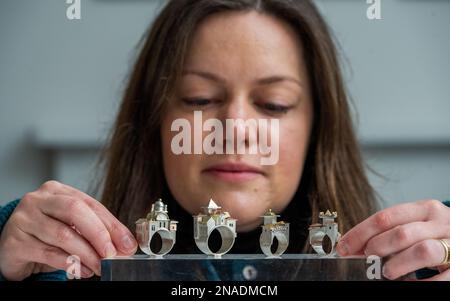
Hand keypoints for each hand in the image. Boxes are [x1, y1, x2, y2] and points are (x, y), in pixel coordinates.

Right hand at [0, 181, 137, 280]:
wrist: (13, 249)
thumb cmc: (46, 235)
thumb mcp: (74, 228)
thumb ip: (99, 232)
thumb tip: (127, 245)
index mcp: (58, 191)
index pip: (91, 204)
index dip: (112, 225)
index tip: (127, 243)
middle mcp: (39, 200)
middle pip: (75, 211)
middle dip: (99, 234)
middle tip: (112, 254)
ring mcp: (24, 218)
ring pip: (63, 234)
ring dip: (86, 254)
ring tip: (99, 267)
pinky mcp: (15, 241)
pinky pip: (48, 252)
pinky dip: (69, 263)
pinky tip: (81, 270)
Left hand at [336, 199, 449, 279]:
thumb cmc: (436, 233)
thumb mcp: (416, 224)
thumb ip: (389, 231)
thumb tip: (353, 248)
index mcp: (424, 208)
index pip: (385, 217)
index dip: (360, 233)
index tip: (344, 247)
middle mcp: (440, 222)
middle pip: (402, 233)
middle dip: (377, 248)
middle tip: (366, 260)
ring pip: (422, 251)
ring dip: (398, 264)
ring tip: (386, 272)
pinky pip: (441, 277)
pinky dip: (420, 283)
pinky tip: (407, 284)